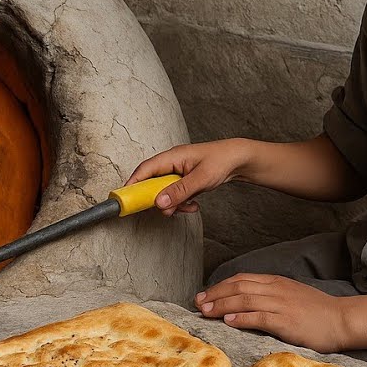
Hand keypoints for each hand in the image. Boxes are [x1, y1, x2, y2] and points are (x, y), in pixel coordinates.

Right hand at [126, 139, 248, 216]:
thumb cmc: (222, 160)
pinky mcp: (184, 180)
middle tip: (167, 210)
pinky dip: (182, 202)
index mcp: (173, 156)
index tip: (127, 198)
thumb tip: (159, 202)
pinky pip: (176, 194)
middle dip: (159, 199)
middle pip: (153, 183)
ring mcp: (178, 171)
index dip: (134, 183)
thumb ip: (179, 191)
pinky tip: (193, 204)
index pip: (146, 169)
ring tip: (188, 206)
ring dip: (174, 203)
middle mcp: (172, 163)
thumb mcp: (200, 179)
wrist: (239, 160)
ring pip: (165, 192)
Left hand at [195, 273, 348, 353]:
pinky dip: (242, 318)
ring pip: (244, 299)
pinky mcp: (286, 321)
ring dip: (221, 305)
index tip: (204, 294)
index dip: (220, 286)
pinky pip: (259, 317)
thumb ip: (270, 296)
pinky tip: (228, 321)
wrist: (342, 320)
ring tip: (205, 311)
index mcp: (276, 282)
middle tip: (198, 303)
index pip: (242, 279)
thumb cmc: (318, 312)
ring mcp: (281, 304)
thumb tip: (245, 304)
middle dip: (215, 294)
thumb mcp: (292, 296)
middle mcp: (276, 289)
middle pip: (238, 286)